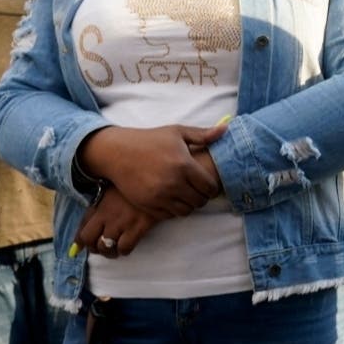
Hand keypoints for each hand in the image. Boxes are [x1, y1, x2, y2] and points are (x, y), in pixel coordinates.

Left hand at [73, 186, 158, 257]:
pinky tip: (127, 246)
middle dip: (93, 247)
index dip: (79, 240)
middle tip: (101, 248)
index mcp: (101, 204)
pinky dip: (124, 250)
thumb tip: (92, 218)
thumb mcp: (114, 189)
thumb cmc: (137, 184)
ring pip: (106, 247)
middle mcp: (108, 215)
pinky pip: (124, 247)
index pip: (82, 227)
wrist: (158, 183)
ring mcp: (122, 222)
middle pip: (89, 239)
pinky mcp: (137, 227)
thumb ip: (101, 203)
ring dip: (108, 252)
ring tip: (114, 250)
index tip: (79, 247)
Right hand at [77, 122, 227, 218]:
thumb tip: (226, 129)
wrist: (117, 152)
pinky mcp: (147, 205)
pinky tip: (171, 198)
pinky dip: (173, 209)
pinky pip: (169, 215)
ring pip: (186, 211)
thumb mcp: (177, 132)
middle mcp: (173, 183)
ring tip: (185, 194)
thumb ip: (203, 134)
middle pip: (199, 201)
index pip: (209, 187)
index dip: (213, 187)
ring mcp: (159, 196)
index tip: (209, 184)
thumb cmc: (150, 140)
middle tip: (198, 190)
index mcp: (184, 165)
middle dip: (202, 197)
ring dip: (188, 204)